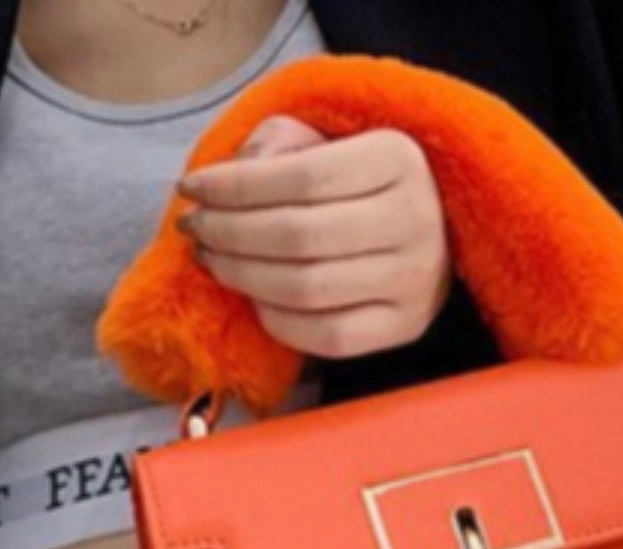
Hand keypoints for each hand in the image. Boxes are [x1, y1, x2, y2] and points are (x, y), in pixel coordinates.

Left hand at [176, 116, 452, 359]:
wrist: (430, 227)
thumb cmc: (359, 180)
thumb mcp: (324, 138)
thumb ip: (276, 146)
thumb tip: (227, 185)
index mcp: (398, 158)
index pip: (300, 177)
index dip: (234, 187)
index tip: (191, 188)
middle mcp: (415, 221)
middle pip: (298, 237)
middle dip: (229, 233)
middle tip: (195, 229)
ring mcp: (414, 282)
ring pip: (307, 289)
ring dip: (242, 277)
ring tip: (212, 259)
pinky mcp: (405, 327)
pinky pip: (327, 336)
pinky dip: (277, 320)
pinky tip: (254, 298)